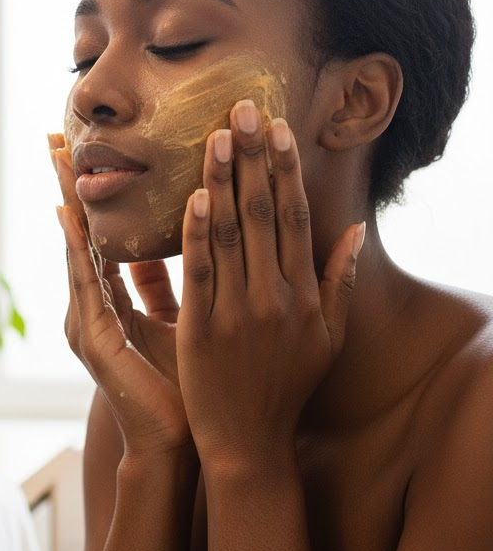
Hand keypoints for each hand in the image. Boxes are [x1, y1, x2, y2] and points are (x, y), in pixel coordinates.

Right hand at [49, 133, 190, 454]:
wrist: (179, 445)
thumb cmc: (186, 385)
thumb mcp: (183, 318)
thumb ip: (171, 281)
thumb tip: (192, 235)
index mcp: (115, 301)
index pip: (102, 235)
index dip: (94, 194)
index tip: (86, 152)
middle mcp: (94, 307)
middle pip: (80, 234)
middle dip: (68, 187)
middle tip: (54, 140)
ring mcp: (87, 323)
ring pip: (77, 251)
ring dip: (68, 205)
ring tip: (55, 164)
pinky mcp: (93, 340)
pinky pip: (87, 285)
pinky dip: (80, 250)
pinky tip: (70, 218)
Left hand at [175, 102, 364, 473]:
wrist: (249, 441)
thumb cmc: (288, 387)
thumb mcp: (329, 338)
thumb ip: (342, 282)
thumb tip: (357, 230)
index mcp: (305, 294)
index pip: (295, 217)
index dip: (285, 170)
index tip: (276, 129)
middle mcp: (275, 296)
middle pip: (263, 213)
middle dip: (253, 157)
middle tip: (242, 108)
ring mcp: (238, 311)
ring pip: (231, 233)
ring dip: (222, 180)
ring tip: (216, 136)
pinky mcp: (201, 327)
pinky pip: (199, 270)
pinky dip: (197, 231)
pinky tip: (193, 195)